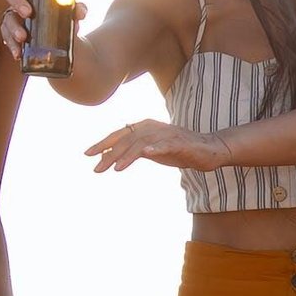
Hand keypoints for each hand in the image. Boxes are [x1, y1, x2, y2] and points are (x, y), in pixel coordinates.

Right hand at [0, 0, 86, 58]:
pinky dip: (12, 46)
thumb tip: (80, 12)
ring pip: (7, 18)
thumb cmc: (63, 15)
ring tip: (23, 37)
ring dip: (13, 27)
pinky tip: (18, 53)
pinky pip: (7, 38)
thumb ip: (76, 9)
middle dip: (17, 2)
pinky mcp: (12, 34)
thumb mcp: (71, 11)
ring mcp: (14, 17)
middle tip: (28, 12)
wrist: (64, 41)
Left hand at [85, 119, 232, 172]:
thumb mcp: (151, 151)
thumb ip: (132, 152)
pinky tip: (145, 154)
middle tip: (96, 169)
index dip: (103, 143)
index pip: (119, 134)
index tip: (87, 154)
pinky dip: (155, 148)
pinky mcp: (180, 143)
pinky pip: (165, 145)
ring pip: (142, 143)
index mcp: (144, 127)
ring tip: (115, 168)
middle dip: (110, 154)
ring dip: (128, 155)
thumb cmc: (177, 150)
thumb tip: (109, 157)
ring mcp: (166, 134)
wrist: (208, 149)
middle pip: (126, 139)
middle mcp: (153, 127)